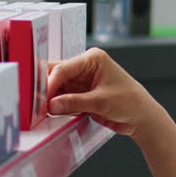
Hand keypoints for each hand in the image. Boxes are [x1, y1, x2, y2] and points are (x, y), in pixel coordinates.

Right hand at [46, 48, 161, 137]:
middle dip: (45, 89)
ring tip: (38, 110)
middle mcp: (85, 67)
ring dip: (49, 98)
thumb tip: (51, 105)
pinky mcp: (80, 94)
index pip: (63, 68)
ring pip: (57, 87)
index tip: (41, 98)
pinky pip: (62, 98)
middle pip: (56, 75)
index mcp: (92, 59)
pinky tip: (48, 112)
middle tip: (34, 103)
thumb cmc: (130, 102)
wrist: (141, 117)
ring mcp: (81, 81)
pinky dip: (56, 105)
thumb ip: (74, 102)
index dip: (49, 83)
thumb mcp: (101, 101)